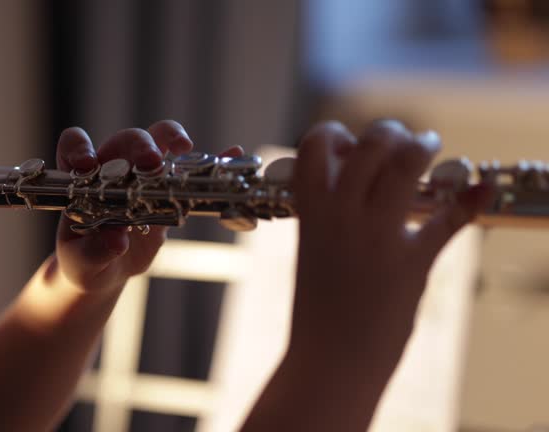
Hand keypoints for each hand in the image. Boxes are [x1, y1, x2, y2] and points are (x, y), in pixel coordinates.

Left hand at [53, 121, 242, 291]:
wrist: (106, 269)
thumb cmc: (84, 260)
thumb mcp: (82, 262)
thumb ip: (94, 251)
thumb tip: (117, 240)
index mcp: (82, 178)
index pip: (75, 144)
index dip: (80, 148)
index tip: (87, 165)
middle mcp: (112, 167)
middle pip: (127, 140)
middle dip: (140, 147)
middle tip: (151, 163)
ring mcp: (142, 175)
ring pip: (158, 141)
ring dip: (171, 140)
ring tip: (186, 149)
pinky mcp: (166, 189)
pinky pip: (190, 169)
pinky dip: (211, 160)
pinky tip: (230, 154)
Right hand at [290, 120, 491, 367]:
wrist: (331, 359)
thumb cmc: (319, 307)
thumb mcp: (313, 250)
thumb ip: (330, 212)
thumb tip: (357, 182)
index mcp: (311, 211)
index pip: (316, 145)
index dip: (335, 135)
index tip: (350, 147)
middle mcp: (342, 215)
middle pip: (371, 143)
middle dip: (391, 132)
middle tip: (403, 141)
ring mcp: (376, 236)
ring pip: (408, 164)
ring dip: (424, 147)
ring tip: (431, 147)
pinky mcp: (411, 261)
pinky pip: (448, 219)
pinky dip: (469, 201)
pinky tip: (478, 191)